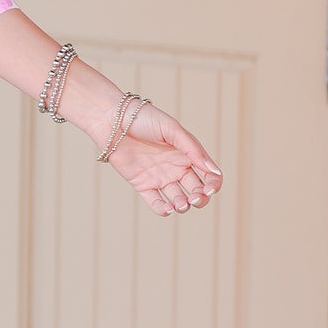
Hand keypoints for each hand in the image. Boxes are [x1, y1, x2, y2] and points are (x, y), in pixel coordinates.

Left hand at [100, 100, 223, 217]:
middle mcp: (176, 168)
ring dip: (183, 206)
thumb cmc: (144, 118)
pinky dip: (163, 210)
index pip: (209, 175)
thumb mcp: (172, 129)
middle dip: (200, 198)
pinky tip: (168, 209)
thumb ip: (193, 149)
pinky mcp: (142, 184)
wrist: (113, 119)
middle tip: (194, 198)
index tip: (210, 188)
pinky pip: (155, 202)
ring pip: (178, 199)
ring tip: (180, 204)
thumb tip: (214, 171)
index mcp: (187, 154)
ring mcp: (159, 177)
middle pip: (196, 191)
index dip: (214, 184)